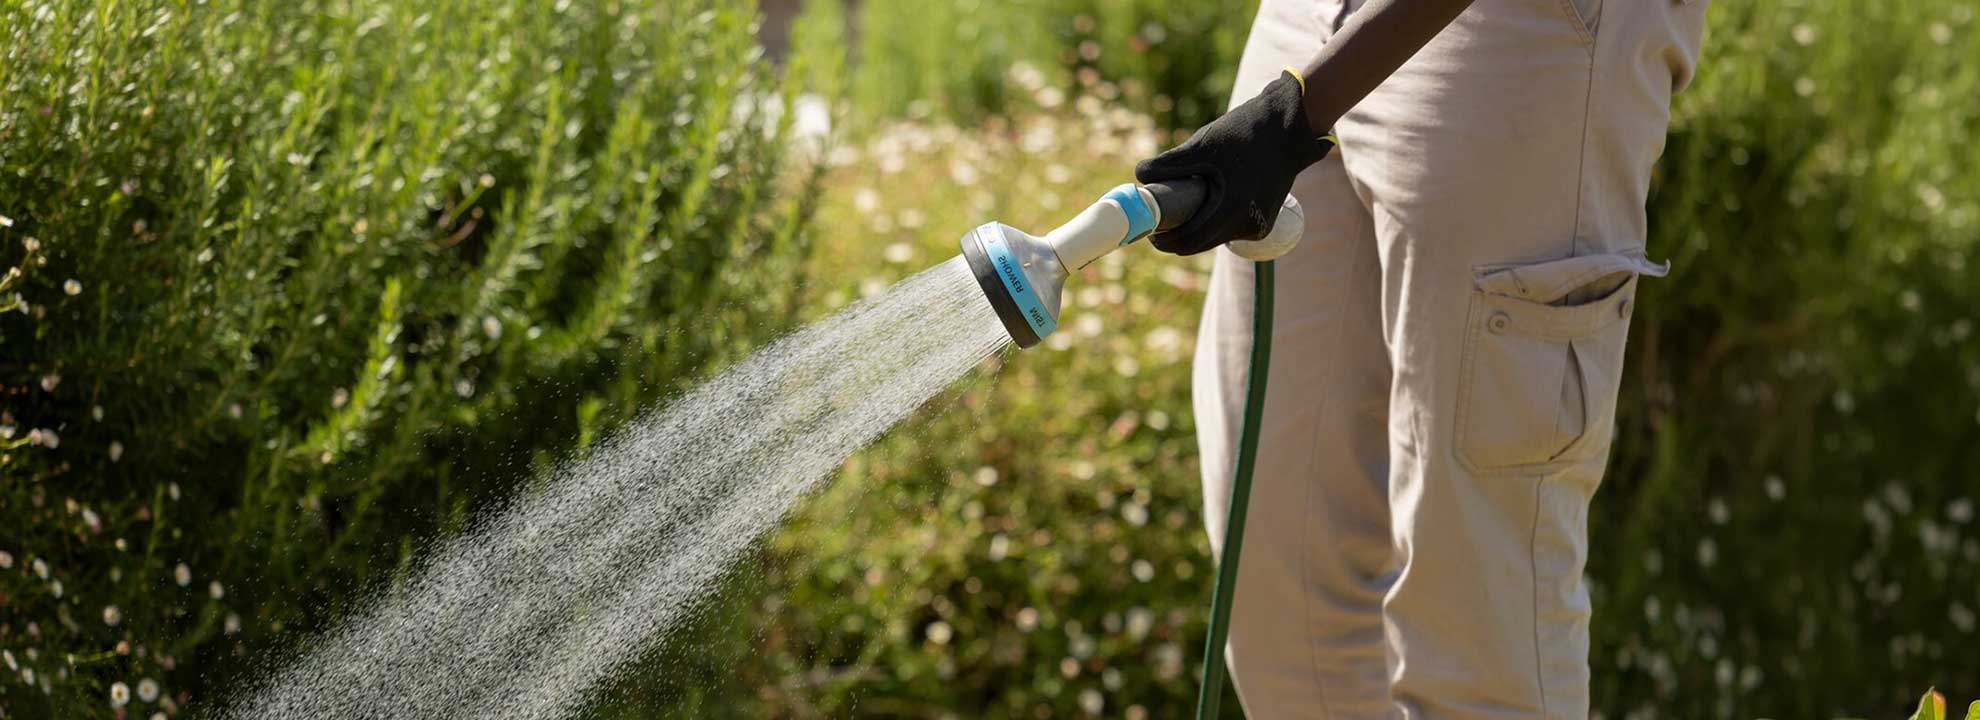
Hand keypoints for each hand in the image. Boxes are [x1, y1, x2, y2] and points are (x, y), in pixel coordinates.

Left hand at [1134, 71, 1334, 255]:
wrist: (1288, 128)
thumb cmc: (1242, 133)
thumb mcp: (1200, 145)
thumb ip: (1167, 164)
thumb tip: (1139, 177)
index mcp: (1232, 207)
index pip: (1189, 241)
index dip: (1165, 241)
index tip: (1150, 232)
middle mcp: (1250, 223)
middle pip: (1201, 243)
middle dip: (1178, 235)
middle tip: (1161, 222)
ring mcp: (1260, 225)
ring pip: (1216, 238)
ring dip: (1197, 228)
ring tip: (1185, 205)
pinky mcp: (1265, 221)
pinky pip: (1231, 229)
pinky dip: (1216, 221)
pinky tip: (1211, 202)